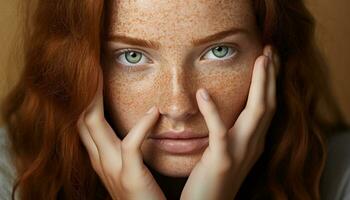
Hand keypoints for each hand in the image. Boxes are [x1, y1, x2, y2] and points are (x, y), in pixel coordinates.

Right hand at [77, 72, 164, 199]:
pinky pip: (130, 143)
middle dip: (83, 91)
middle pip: (81, 117)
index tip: (91, 76)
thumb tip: (133, 124)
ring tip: (100, 76)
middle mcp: (99, 160)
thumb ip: (124, 147)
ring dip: (96, 98)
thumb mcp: (127, 167)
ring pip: (93, 124)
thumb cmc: (143, 191)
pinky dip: (141, 125)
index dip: (84, 98)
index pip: (84, 121)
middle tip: (90, 66)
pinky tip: (154, 112)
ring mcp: (111, 168)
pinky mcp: (128, 175)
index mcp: (99, 157)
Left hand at [180, 45, 278, 199]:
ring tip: (260, 59)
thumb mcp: (226, 153)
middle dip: (271, 76)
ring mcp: (240, 153)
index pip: (267, 107)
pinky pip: (220, 131)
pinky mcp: (222, 160)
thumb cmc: (212, 180)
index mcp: (253, 143)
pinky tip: (203, 93)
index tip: (268, 60)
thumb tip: (224, 114)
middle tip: (270, 50)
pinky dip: (212, 110)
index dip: (270, 83)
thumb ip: (228, 134)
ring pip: (257, 113)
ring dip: (260, 84)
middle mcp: (253, 146)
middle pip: (269, 104)